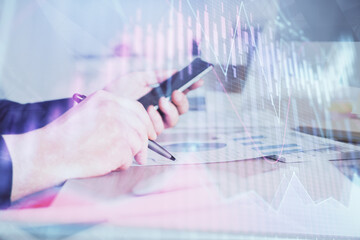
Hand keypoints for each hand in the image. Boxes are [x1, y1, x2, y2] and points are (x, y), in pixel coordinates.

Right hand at [3, 90, 155, 200]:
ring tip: (114, 160)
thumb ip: (110, 115)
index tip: (150, 134)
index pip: (137, 109)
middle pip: (141, 126)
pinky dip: (120, 165)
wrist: (49, 154)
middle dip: (144, 143)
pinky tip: (106, 164)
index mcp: (105, 99)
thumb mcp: (87, 114)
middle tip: (141, 156)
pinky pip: (129, 158)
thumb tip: (133, 128)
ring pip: (137, 143)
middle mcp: (113, 109)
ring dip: (129, 156)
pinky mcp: (119, 145)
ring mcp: (117, 126)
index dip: (146, 124)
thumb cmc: (65, 139)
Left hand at [104, 70, 203, 133]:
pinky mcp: (147, 131)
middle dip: (182, 101)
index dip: (191, 87)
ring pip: (174, 120)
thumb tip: (176, 71)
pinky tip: (149, 111)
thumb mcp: (140, 78)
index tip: (198, 81)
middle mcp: (161, 110)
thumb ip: (158, 75)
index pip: (180, 92)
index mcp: (161, 95)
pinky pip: (160, 127)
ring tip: (160, 101)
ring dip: (169, 110)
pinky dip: (156, 118)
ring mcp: (155, 121)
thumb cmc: (119, 90)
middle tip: (176, 93)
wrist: (103, 103)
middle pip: (182, 109)